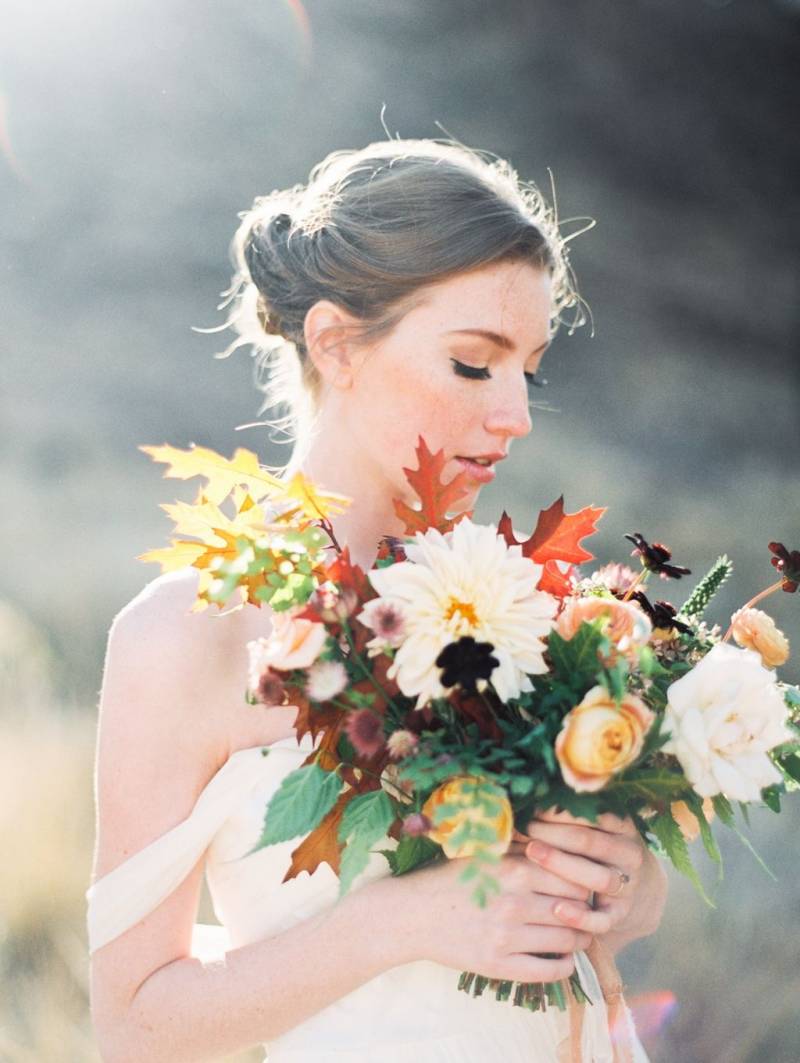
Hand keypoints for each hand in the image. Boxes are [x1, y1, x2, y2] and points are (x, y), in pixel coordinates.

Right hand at [402, 851, 611, 982]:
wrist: (412, 914)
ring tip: (577, 936)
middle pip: (575, 910)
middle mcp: (514, 903)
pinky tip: (564, 960)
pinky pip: (547, 971)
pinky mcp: (497, 966)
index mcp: (513, 870)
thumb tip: (555, 840)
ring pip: (566, 941)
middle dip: (585, 913)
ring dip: (579, 940)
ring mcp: (506, 937)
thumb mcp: (482, 853)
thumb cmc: (448, 879)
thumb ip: (519, 846)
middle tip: (587, 914)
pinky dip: (564, 967)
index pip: (572, 878)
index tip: (584, 887)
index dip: (584, 884)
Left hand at [522, 809, 665, 950]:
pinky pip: (602, 920)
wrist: (639, 891)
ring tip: (532, 852)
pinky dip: (581, 916)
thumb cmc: (602, 851)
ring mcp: (628, 886)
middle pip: (591, 842)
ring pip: (598, 878)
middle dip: (555, 833)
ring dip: (563, 865)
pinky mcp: (620, 915)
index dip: (561, 810)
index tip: (533, 806)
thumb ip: (573, 817)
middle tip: (526, 827)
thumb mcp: (598, 829)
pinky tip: (557, 909)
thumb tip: (528, 800)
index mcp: (624, 827)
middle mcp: (630, 854)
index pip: (594, 814)